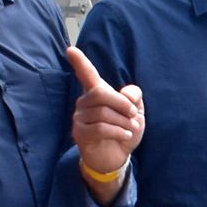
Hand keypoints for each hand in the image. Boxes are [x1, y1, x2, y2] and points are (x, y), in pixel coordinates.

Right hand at [66, 47, 144, 182]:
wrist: (116, 156)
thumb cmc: (124, 129)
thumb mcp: (135, 112)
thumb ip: (133, 97)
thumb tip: (125, 93)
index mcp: (97, 93)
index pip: (86, 74)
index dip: (80, 62)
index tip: (71, 49)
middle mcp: (84, 102)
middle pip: (100, 93)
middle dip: (121, 103)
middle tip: (134, 115)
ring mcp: (79, 118)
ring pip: (102, 113)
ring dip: (123, 122)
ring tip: (131, 129)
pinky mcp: (79, 133)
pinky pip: (99, 128)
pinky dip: (118, 131)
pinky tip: (125, 135)